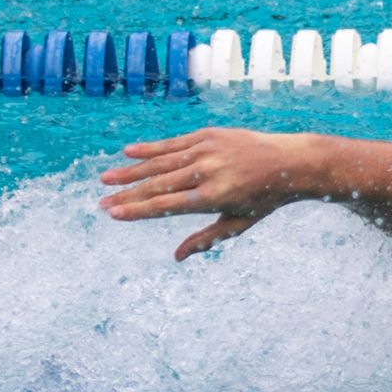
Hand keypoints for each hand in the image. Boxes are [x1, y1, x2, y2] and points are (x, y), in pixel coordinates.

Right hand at [100, 128, 329, 259]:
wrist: (291, 162)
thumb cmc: (264, 199)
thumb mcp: (239, 224)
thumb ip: (206, 238)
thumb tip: (176, 257)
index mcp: (214, 197)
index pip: (167, 206)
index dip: (137, 211)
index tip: (113, 214)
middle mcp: (208, 171)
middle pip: (158, 184)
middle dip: (127, 194)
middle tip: (100, 202)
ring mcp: (208, 150)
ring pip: (161, 161)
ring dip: (131, 170)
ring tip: (106, 179)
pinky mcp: (210, 134)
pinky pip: (175, 143)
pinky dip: (151, 148)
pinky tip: (129, 152)